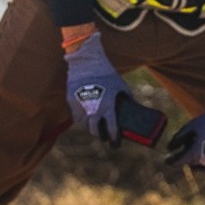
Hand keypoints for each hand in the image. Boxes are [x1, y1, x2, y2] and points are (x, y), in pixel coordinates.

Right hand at [63, 31, 129, 145]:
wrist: (87, 62)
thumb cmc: (107, 73)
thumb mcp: (121, 86)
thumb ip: (127, 98)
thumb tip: (133, 106)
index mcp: (107, 108)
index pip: (112, 130)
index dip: (115, 140)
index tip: (116, 143)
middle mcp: (93, 110)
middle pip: (95, 132)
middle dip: (101, 137)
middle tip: (105, 137)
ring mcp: (80, 106)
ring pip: (84, 125)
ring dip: (90, 128)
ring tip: (95, 128)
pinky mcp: (70, 101)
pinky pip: (75, 116)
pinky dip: (80, 119)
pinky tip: (85, 119)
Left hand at [164, 95, 204, 170]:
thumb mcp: (192, 126)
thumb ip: (179, 138)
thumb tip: (169, 147)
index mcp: (196, 152)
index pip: (179, 162)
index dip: (171, 161)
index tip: (166, 160)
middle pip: (190, 163)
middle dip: (184, 157)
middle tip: (184, 147)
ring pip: (200, 167)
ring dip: (195, 160)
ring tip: (197, 146)